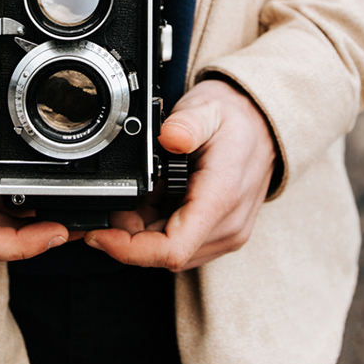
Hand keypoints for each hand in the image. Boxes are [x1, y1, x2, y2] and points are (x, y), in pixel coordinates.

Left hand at [85, 78, 275, 271]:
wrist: (263, 124)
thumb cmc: (235, 119)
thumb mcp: (207, 109)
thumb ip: (187, 123)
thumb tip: (170, 137)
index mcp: (221, 199)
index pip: (171, 250)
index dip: (128, 250)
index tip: (100, 234)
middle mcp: (227, 226)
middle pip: (163, 254)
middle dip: (129, 235)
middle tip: (116, 200)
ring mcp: (226, 234)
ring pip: (169, 252)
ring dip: (143, 232)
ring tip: (139, 194)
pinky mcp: (221, 234)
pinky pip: (180, 243)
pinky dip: (157, 227)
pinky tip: (155, 199)